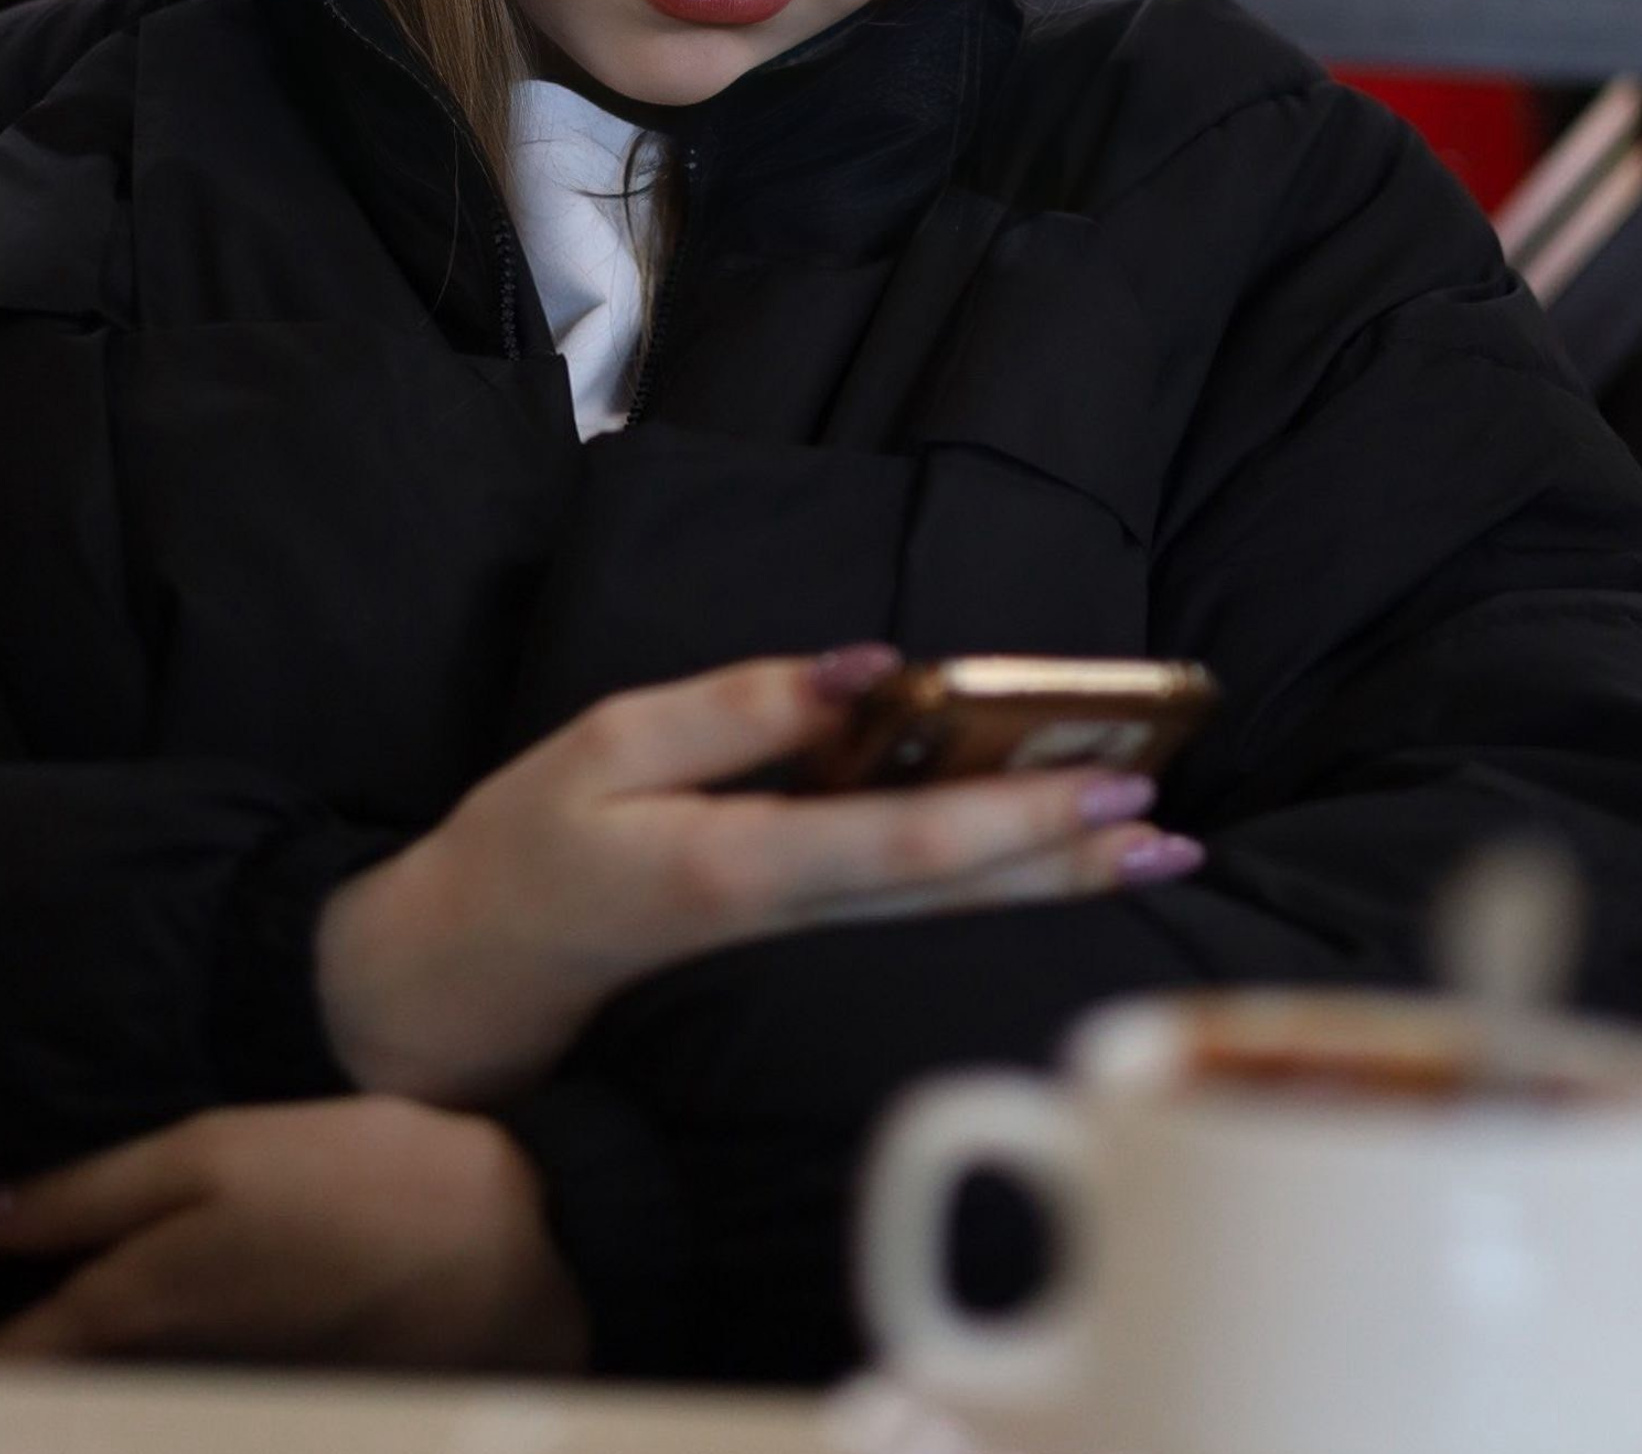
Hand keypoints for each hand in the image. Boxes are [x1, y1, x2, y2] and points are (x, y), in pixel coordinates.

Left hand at [0, 1097, 586, 1370]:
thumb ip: (81, 1191)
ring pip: (105, 1416)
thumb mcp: (212, 1150)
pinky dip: (123, 1406)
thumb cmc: (358, 1177)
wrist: (509, 1248)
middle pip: (44, 1412)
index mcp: (130, 1306)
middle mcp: (158, 1380)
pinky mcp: (271, 1408)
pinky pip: (165, 1415)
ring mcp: (218, 1406)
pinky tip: (118, 1381)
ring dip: (53, 1406)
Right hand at [315, 645, 1202, 1105]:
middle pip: (954, 899)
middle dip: (1069, 865)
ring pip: (945, 918)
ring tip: (1150, 854)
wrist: (468, 973)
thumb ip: (740, 707)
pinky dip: (990, 884)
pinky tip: (1049, 861)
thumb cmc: (529, 843)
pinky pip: (909, 911)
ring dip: (1051, 885)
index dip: (1014, 822)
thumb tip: (871, 669)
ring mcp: (793, 943)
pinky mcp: (793, 936)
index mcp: (734, 867)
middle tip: (1173, 832)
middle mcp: (783, 918)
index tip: (1105, 788)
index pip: (902, 850)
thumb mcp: (608, 742)